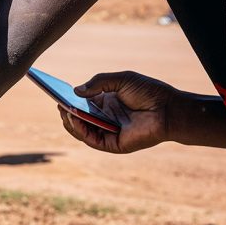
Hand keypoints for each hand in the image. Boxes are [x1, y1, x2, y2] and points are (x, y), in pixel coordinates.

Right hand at [58, 71, 177, 153]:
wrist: (168, 108)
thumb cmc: (148, 92)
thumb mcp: (121, 80)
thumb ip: (98, 83)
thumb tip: (75, 91)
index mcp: (107, 102)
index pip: (83, 103)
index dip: (70, 99)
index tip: (57, 93)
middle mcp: (106, 117)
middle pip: (80, 118)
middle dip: (67, 111)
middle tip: (57, 102)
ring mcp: (109, 131)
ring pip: (83, 131)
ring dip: (71, 122)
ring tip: (63, 111)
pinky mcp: (114, 144)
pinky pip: (93, 140)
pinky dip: (81, 131)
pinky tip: (75, 120)